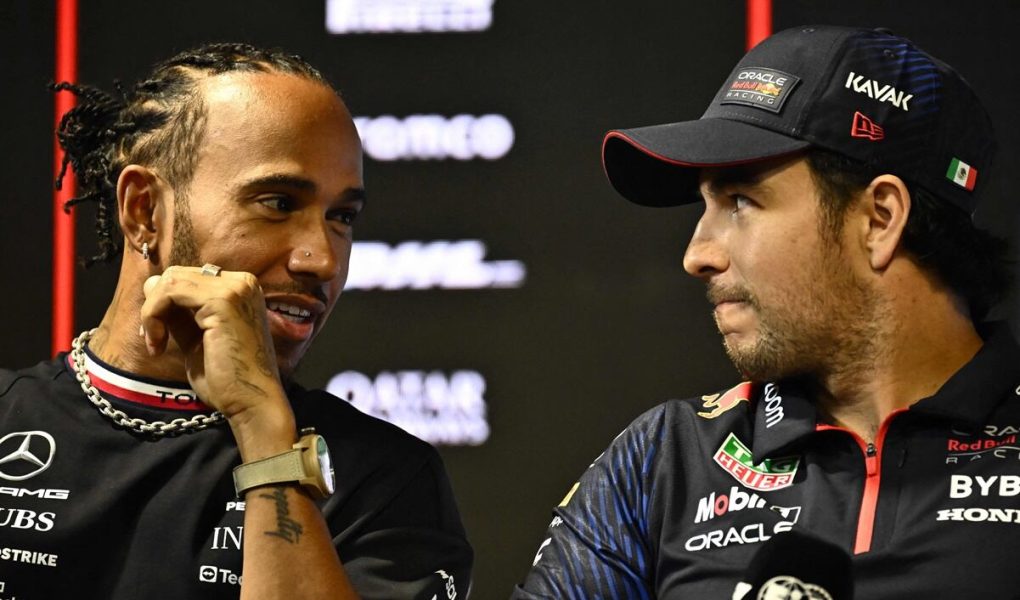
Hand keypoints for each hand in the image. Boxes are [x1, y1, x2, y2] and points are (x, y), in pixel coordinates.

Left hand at [140, 265, 284, 419]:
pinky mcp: (222, 300)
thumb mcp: (198, 337)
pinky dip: (153, 316)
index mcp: (241, 289)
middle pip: (177, 274)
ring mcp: (234, 288)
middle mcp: (242, 282)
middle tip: (153, 338)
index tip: (157, 335)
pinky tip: (159, 343)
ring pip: (170, 280)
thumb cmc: (229, 377)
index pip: (188, 278)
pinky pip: (170, 292)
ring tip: (156, 342)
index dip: (163, 302)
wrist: (252, 401)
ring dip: (152, 311)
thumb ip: (181, 314)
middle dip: (154, 305)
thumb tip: (152, 290)